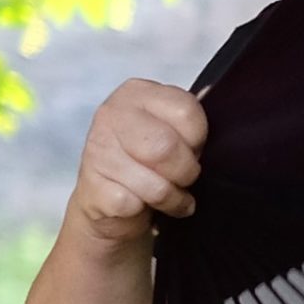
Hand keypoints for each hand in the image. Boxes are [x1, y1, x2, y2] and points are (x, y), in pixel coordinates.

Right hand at [71, 79, 208, 242]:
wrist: (108, 200)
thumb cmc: (147, 159)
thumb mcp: (168, 128)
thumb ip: (187, 116)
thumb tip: (211, 94)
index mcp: (136, 92)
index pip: (186, 110)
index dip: (198, 137)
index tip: (194, 148)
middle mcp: (112, 115)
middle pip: (167, 147)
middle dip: (186, 170)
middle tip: (186, 177)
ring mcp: (98, 151)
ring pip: (155, 183)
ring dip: (173, 198)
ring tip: (173, 196)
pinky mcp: (92, 188)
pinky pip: (136, 204)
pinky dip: (149, 211)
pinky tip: (147, 206)